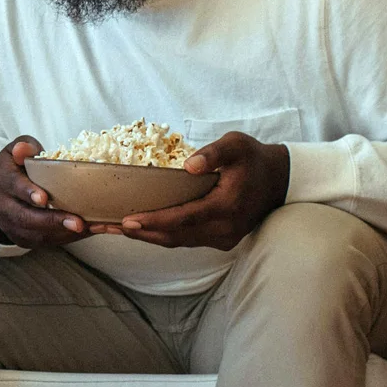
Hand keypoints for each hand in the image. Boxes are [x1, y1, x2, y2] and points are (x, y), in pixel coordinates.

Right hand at [0, 137, 88, 247]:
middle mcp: (4, 206)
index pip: (13, 186)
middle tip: (77, 223)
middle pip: (25, 217)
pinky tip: (88, 231)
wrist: (5, 193)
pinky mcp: (23, 238)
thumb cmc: (18, 168)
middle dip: (52, 221)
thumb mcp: (17, 152)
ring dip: (64, 233)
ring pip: (36, 234)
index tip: (44, 198)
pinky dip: (68, 238)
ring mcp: (12, 225)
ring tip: (90, 228)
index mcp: (3, 180)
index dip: (28, 192)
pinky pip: (45, 242)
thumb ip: (23, 147)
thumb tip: (23, 149)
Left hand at [95, 132, 289, 249]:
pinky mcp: (221, 241)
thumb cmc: (254, 159)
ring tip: (116, 230)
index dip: (153, 221)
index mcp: (225, 206)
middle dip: (139, 233)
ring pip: (178, 242)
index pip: (182, 218)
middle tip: (106, 228)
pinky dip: (163, 236)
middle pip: (174, 236)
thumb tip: (189, 165)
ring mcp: (222, 238)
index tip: (126, 221)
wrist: (280, 180)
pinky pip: (186, 241)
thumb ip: (214, 152)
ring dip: (147, 237)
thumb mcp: (237, 145)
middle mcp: (223, 229)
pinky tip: (142, 229)